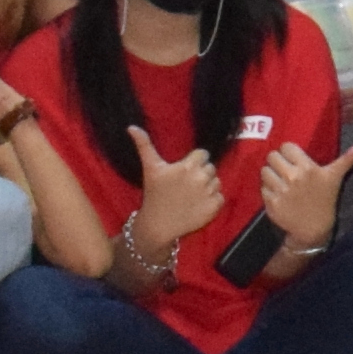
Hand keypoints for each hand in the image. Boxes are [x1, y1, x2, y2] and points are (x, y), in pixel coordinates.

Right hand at [124, 128, 222, 259]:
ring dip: (207, 186)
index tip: (183, 171)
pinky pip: (220, 196)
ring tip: (191, 195)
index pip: (203, 154)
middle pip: (210, 167)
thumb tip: (131, 127)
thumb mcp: (150, 168)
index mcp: (188, 166)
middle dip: (200, 174)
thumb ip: (144, 145)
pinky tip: (198, 204)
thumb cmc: (154, 195)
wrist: (158, 226)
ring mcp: (209, 193)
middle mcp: (201, 178)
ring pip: (216, 181)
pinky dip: (212, 200)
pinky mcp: (215, 207)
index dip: (194, 162)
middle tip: (186, 185)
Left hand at [256, 139, 346, 247]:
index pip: (286, 147)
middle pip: (272, 156)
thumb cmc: (326, 199)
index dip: (289, 152)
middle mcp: (292, 177)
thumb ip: (348, 159)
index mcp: (308, 168)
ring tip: (279, 180)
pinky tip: (277, 194)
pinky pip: (262, 187)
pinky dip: (268, 190)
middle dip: (278, 161)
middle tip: (285, 169)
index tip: (294, 159)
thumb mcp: (336, 178)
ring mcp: (280, 191)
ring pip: (264, 171)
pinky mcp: (271, 202)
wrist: (314, 228)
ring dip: (270, 174)